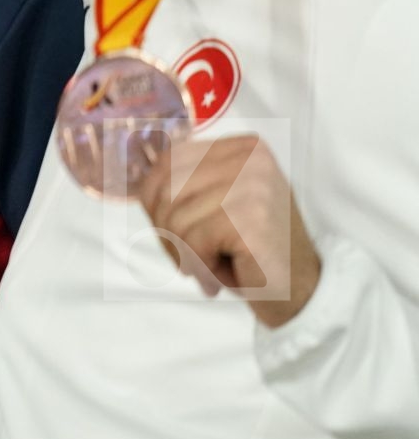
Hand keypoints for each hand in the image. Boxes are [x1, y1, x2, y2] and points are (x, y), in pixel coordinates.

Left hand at [138, 134, 321, 327]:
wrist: (302, 291)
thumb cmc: (249, 251)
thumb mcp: (214, 204)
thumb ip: (182, 184)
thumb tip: (135, 176)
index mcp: (240, 147)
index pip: (165, 164)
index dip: (156, 205)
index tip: (179, 233)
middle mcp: (249, 156)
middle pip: (165, 190)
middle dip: (168, 233)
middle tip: (194, 258)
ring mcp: (253, 182)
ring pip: (175, 217)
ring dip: (185, 253)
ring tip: (214, 265)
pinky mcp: (252, 215)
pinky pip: (193, 240)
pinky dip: (200, 265)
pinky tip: (226, 273)